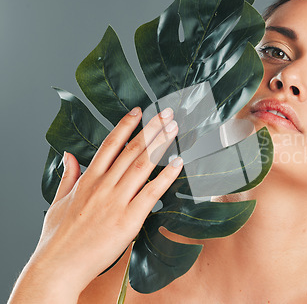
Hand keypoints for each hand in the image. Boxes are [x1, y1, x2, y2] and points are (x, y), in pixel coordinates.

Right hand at [9, 107, 182, 302]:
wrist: (59, 265)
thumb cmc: (58, 237)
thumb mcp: (59, 200)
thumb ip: (68, 175)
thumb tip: (68, 155)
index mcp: (88, 179)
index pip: (110, 144)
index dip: (126, 125)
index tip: (140, 110)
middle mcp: (104, 185)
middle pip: (132, 149)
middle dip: (152, 128)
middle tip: (167, 113)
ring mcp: (117, 201)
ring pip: (143, 165)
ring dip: (161, 145)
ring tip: (174, 129)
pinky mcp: (129, 219)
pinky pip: (152, 192)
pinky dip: (166, 177)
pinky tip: (177, 163)